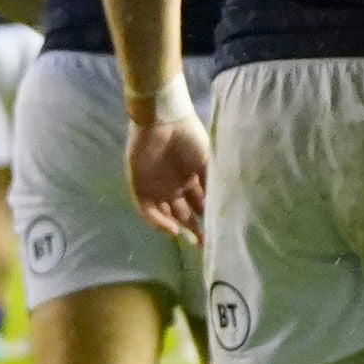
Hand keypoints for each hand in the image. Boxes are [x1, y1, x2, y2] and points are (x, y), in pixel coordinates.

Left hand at [127, 116, 209, 241]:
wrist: (163, 120)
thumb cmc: (189, 137)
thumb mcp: (208, 161)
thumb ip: (213, 183)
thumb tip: (224, 206)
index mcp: (191, 179)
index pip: (200, 204)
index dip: (208, 219)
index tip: (217, 233)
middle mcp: (174, 186)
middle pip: (183, 212)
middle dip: (193, 228)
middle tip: (203, 243)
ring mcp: (156, 186)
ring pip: (165, 214)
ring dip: (176, 227)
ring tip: (189, 239)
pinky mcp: (139, 185)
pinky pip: (147, 209)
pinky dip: (158, 221)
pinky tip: (171, 228)